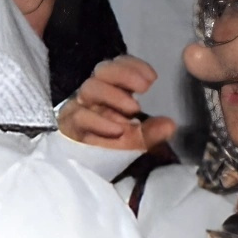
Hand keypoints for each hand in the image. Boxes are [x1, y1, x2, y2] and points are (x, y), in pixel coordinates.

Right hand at [57, 55, 174, 151]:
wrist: (88, 171)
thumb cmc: (113, 148)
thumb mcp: (139, 140)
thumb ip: (153, 131)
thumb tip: (169, 125)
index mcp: (111, 90)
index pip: (118, 66)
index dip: (133, 66)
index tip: (152, 78)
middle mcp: (94, 94)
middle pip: (103, 70)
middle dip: (124, 75)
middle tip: (144, 88)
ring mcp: (79, 106)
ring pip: (90, 88)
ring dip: (113, 95)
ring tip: (134, 109)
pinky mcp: (68, 125)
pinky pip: (80, 116)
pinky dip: (99, 121)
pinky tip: (116, 130)